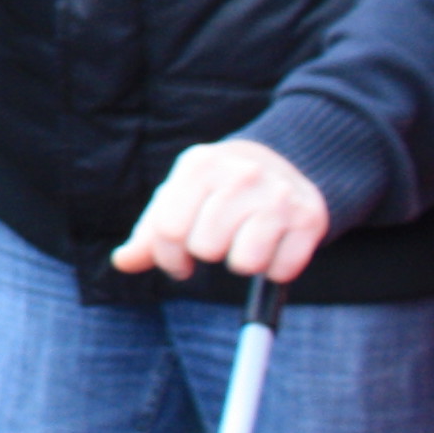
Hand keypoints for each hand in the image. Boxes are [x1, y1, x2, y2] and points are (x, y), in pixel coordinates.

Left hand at [113, 139, 329, 282]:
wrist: (279, 162)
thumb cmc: (214, 190)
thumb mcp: (178, 198)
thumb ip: (149, 233)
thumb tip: (123, 262)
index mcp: (199, 166)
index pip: (169, 230)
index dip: (169, 258)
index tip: (180, 263)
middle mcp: (240, 174)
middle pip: (206, 247)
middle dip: (205, 255)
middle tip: (215, 245)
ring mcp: (278, 194)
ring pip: (245, 262)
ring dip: (241, 263)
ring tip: (242, 242)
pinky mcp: (310, 217)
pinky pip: (281, 270)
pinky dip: (274, 269)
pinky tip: (272, 246)